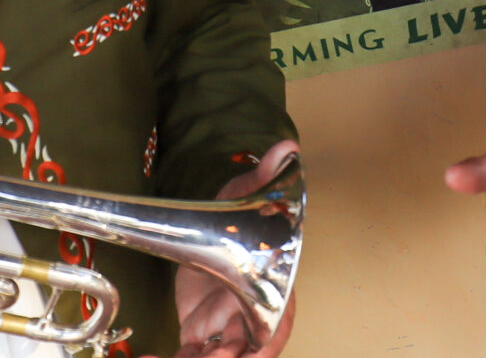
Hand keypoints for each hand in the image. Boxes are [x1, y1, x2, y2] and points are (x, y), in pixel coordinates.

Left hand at [146, 140, 300, 357]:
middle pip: (246, 350)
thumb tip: (286, 148)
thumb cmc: (234, 218)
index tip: (238, 346)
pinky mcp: (200, 335)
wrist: (205, 229)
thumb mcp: (242, 196)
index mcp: (273, 289)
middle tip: (206, 354)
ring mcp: (226, 330)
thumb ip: (262, 177)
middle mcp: (252, 316)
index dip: (262, 343)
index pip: (276, 324)